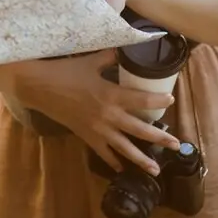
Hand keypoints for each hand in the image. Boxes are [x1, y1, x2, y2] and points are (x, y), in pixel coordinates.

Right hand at [1, 50, 179, 174]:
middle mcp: (108, 115)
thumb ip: (109, 57)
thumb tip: (124, 48)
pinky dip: (113, 161)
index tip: (171, 100)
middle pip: (140, 129)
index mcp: (111, 94)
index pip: (141, 100)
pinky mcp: (86, 135)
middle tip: (177, 145)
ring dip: (142, 159)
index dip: (158, 100)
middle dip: (160, 138)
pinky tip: (122, 169)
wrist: (40, 87)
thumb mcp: (90, 61)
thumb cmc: (66, 72)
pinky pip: (103, 152)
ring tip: (156, 169)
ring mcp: (97, 128)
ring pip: (125, 148)